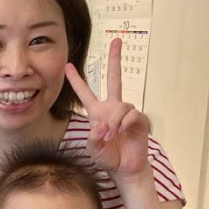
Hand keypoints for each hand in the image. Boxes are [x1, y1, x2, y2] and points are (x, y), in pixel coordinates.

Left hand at [65, 38, 151, 182]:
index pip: (86, 93)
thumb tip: (101, 125)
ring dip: (114, 121)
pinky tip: (120, 132)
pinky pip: (131, 115)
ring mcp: (127, 113)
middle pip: (114, 78)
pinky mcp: (139, 120)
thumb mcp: (92, 148)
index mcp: (98, 112)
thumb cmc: (107, 157)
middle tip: (116, 40)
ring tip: (110, 135)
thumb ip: (93, 137)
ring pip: (120, 106)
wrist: (124, 168)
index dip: (77, 80)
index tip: (68, 65)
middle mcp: (113, 108)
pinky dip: (123, 124)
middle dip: (114, 59)